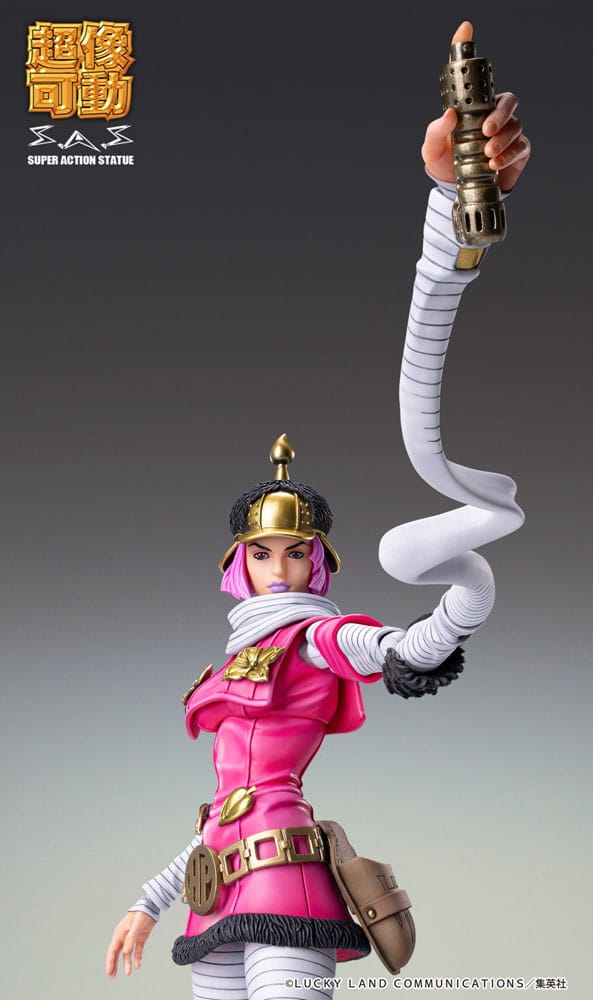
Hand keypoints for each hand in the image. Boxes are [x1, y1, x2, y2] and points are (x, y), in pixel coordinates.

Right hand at [105, 910, 155, 977]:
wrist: (152, 907)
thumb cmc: (141, 913)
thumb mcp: (136, 925)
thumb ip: (131, 938)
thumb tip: (126, 951)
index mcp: (120, 933)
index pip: (113, 950)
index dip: (110, 961)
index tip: (109, 972)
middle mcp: (124, 936)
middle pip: (117, 953)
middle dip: (114, 965)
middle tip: (112, 976)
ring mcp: (132, 938)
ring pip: (127, 954)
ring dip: (127, 963)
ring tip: (128, 973)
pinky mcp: (140, 938)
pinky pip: (137, 951)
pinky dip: (137, 958)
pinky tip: (138, 965)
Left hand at [421, 21, 530, 191]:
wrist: (456, 190)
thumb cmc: (444, 163)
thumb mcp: (431, 149)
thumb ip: (435, 132)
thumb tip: (448, 114)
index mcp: (472, 108)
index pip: (473, 77)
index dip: (467, 49)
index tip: (464, 28)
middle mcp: (492, 114)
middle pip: (507, 100)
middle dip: (499, 114)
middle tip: (486, 130)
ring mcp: (507, 131)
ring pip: (516, 124)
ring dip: (502, 139)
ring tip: (487, 154)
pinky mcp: (517, 150)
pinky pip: (521, 145)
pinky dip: (509, 153)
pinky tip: (495, 162)